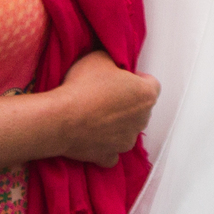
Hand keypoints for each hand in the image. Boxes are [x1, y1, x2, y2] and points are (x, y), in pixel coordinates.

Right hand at [46, 49, 157, 166]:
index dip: (136, 78)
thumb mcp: (100, 57)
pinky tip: (93, 136)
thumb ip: (114, 61)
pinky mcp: (109, 156)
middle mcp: (142, 120)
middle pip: (140, 108)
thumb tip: (113, 65)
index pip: (152, 84)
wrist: (61, 119)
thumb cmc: (83, 86)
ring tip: (95, 113)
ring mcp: (126, 141)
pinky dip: (105, 145)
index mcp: (145, 95)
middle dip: (127, 101)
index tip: (121, 76)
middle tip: (105, 93)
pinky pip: (112, 152)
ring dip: (117, 123)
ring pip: (127, 130)